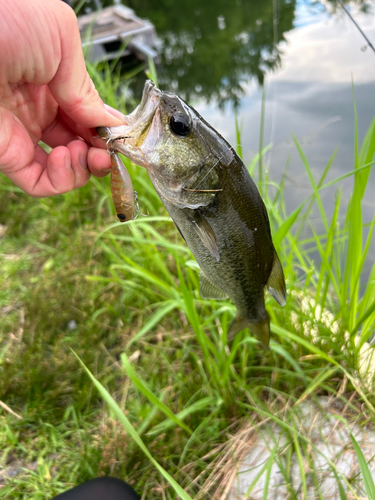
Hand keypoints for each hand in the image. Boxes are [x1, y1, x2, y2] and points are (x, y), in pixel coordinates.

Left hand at [0, 0, 123, 196]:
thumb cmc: (5, 21)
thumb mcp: (60, 40)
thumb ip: (86, 87)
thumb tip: (108, 123)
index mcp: (52, 83)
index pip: (88, 116)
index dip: (108, 130)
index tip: (123, 138)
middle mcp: (38, 111)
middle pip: (81, 145)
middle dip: (102, 153)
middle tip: (110, 153)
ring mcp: (23, 135)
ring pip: (65, 169)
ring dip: (86, 168)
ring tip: (87, 152)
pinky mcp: (7, 156)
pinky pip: (41, 183)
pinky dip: (63, 179)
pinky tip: (68, 157)